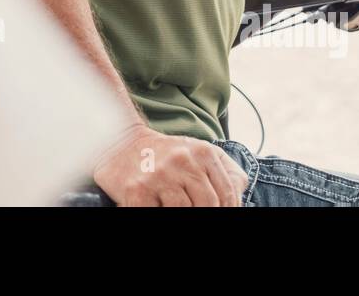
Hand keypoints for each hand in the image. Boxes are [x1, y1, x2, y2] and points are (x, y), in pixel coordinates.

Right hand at [92, 123, 247, 206]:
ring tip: (176, 206)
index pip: (227, 194)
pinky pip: (157, 214)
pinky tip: (161, 207)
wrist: (119, 143)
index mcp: (202, 152)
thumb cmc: (166, 153)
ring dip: (184, 215)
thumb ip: (227, 172)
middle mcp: (181, 161)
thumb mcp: (200, 152)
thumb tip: (239, 198)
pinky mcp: (137, 191)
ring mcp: (158, 176)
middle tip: (202, 217)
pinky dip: (162, 213)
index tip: (223, 214)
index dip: (228, 210)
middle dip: (209, 215)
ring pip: (185, 212)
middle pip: (208, 205)